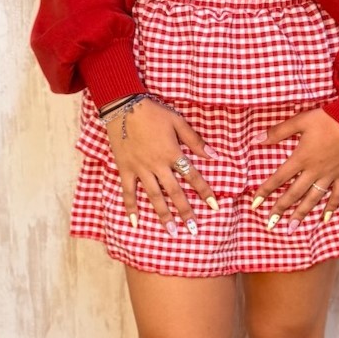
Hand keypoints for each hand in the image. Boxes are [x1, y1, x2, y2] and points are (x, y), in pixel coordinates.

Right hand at [105, 97, 219, 236]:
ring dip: (163, 215)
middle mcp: (157, 165)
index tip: (215, 206)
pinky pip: (128, 192)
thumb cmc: (153, 112)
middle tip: (194, 229)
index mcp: (172, 153)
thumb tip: (214, 155)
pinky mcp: (125, 169)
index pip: (192, 176)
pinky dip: (130, 207)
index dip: (204, 191)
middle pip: (174, 192)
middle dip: (185, 211)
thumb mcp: (177, 121)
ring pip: (154, 196)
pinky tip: (134, 223)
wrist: (124, 106)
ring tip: (171, 231)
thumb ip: (195, 140)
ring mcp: (140, 169)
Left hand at [250, 108, 338, 230]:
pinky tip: (324, 219)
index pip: (279, 178)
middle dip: (280, 209)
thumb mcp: (300, 121)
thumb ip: (278, 132)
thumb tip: (257, 140)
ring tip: (291, 228)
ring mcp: (330, 175)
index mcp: (301, 158)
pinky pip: (337, 195)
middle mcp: (313, 171)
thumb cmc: (326, 119)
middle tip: (270, 223)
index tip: (254, 204)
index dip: (265, 191)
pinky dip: (331, 208)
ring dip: (301, 214)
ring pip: (313, 199)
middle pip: (294, 193)